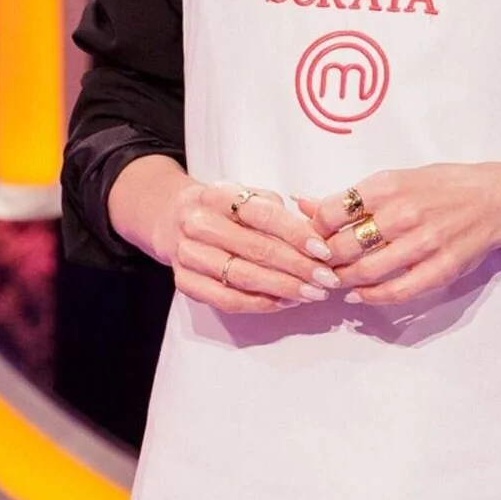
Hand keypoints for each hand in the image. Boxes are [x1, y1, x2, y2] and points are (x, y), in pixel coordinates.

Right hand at [156, 181, 342, 314]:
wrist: (174, 218)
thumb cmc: (224, 209)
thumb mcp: (248, 197)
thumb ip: (280, 214)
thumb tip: (318, 239)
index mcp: (217, 195)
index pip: (262, 215)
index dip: (296, 234)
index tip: (324, 251)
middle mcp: (198, 223)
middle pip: (255, 250)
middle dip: (298, 267)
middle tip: (327, 279)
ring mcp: (188, 254)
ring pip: (243, 278)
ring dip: (284, 289)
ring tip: (312, 294)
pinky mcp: (184, 282)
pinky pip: (227, 300)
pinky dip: (260, 304)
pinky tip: (285, 302)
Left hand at [299, 163, 500, 306]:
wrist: (493, 199)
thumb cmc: (439, 186)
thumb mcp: (394, 180)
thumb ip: (350, 197)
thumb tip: (302, 203)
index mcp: (389, 186)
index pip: (331, 212)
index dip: (313, 229)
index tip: (311, 236)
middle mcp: (404, 213)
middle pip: (344, 246)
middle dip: (324, 260)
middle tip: (317, 265)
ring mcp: (424, 243)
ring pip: (366, 271)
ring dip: (343, 281)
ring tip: (335, 280)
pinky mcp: (441, 268)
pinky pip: (396, 291)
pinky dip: (371, 297)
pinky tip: (359, 295)